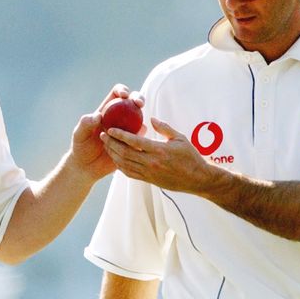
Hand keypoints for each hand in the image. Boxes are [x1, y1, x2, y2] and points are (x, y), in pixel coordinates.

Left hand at [66, 84, 144, 182]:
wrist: (87, 166)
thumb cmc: (81, 147)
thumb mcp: (79, 134)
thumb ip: (85, 123)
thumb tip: (98, 115)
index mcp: (107, 110)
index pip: (117, 94)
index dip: (122, 90)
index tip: (123, 95)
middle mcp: (119, 117)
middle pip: (132, 102)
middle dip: (139, 98)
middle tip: (139, 104)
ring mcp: (127, 129)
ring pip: (139, 119)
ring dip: (141, 118)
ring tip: (139, 127)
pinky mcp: (132, 143)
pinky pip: (139, 138)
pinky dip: (141, 137)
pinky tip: (138, 142)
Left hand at [101, 117, 216, 193]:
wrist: (197, 179)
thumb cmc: (190, 156)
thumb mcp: (180, 138)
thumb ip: (164, 128)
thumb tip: (151, 119)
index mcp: (159, 150)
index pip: (135, 142)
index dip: (120, 135)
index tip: (110, 129)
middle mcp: (152, 163)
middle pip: (125, 153)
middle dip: (112, 144)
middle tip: (103, 135)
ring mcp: (149, 173)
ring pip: (125, 164)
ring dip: (113, 155)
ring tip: (106, 145)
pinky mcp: (149, 180)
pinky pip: (130, 173)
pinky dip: (120, 166)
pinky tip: (115, 158)